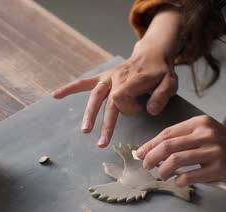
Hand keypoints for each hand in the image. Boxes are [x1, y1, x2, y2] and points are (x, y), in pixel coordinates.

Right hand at [52, 8, 181, 147]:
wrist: (152, 53)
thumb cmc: (161, 71)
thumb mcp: (170, 82)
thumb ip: (162, 96)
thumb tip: (150, 111)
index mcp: (132, 79)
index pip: (121, 98)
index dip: (128, 108)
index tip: (140, 109)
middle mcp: (116, 78)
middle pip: (106, 101)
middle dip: (104, 123)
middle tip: (101, 143)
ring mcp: (108, 78)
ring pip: (94, 96)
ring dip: (89, 114)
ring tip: (84, 131)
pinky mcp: (102, 78)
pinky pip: (84, 83)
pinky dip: (69, 88)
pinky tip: (55, 95)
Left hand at [134, 115, 225, 186]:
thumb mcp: (210, 134)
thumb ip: (186, 139)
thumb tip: (156, 150)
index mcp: (201, 122)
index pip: (167, 133)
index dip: (150, 144)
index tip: (140, 153)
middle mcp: (206, 134)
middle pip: (167, 146)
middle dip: (150, 157)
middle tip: (146, 166)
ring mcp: (213, 151)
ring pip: (175, 161)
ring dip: (162, 171)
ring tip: (161, 176)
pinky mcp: (219, 168)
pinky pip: (189, 176)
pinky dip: (179, 180)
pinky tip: (178, 182)